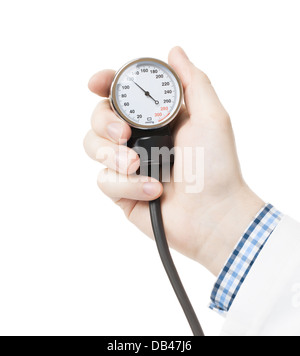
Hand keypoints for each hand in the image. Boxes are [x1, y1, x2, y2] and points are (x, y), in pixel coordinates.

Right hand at [84, 47, 263, 275]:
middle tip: (124, 135)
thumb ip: (192, 82)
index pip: (121, 95)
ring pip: (93, 147)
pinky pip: (105, 181)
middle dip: (104, 123)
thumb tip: (174, 52)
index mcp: (156, 119)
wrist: (213, 215)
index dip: (104, 85)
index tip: (96, 84)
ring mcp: (128, 165)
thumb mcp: (211, 117)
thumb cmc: (217, 168)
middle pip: (98, 118)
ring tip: (139, 166)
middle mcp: (139, 139)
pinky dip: (129, 185)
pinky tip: (154, 191)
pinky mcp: (121, 191)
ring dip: (113, 156)